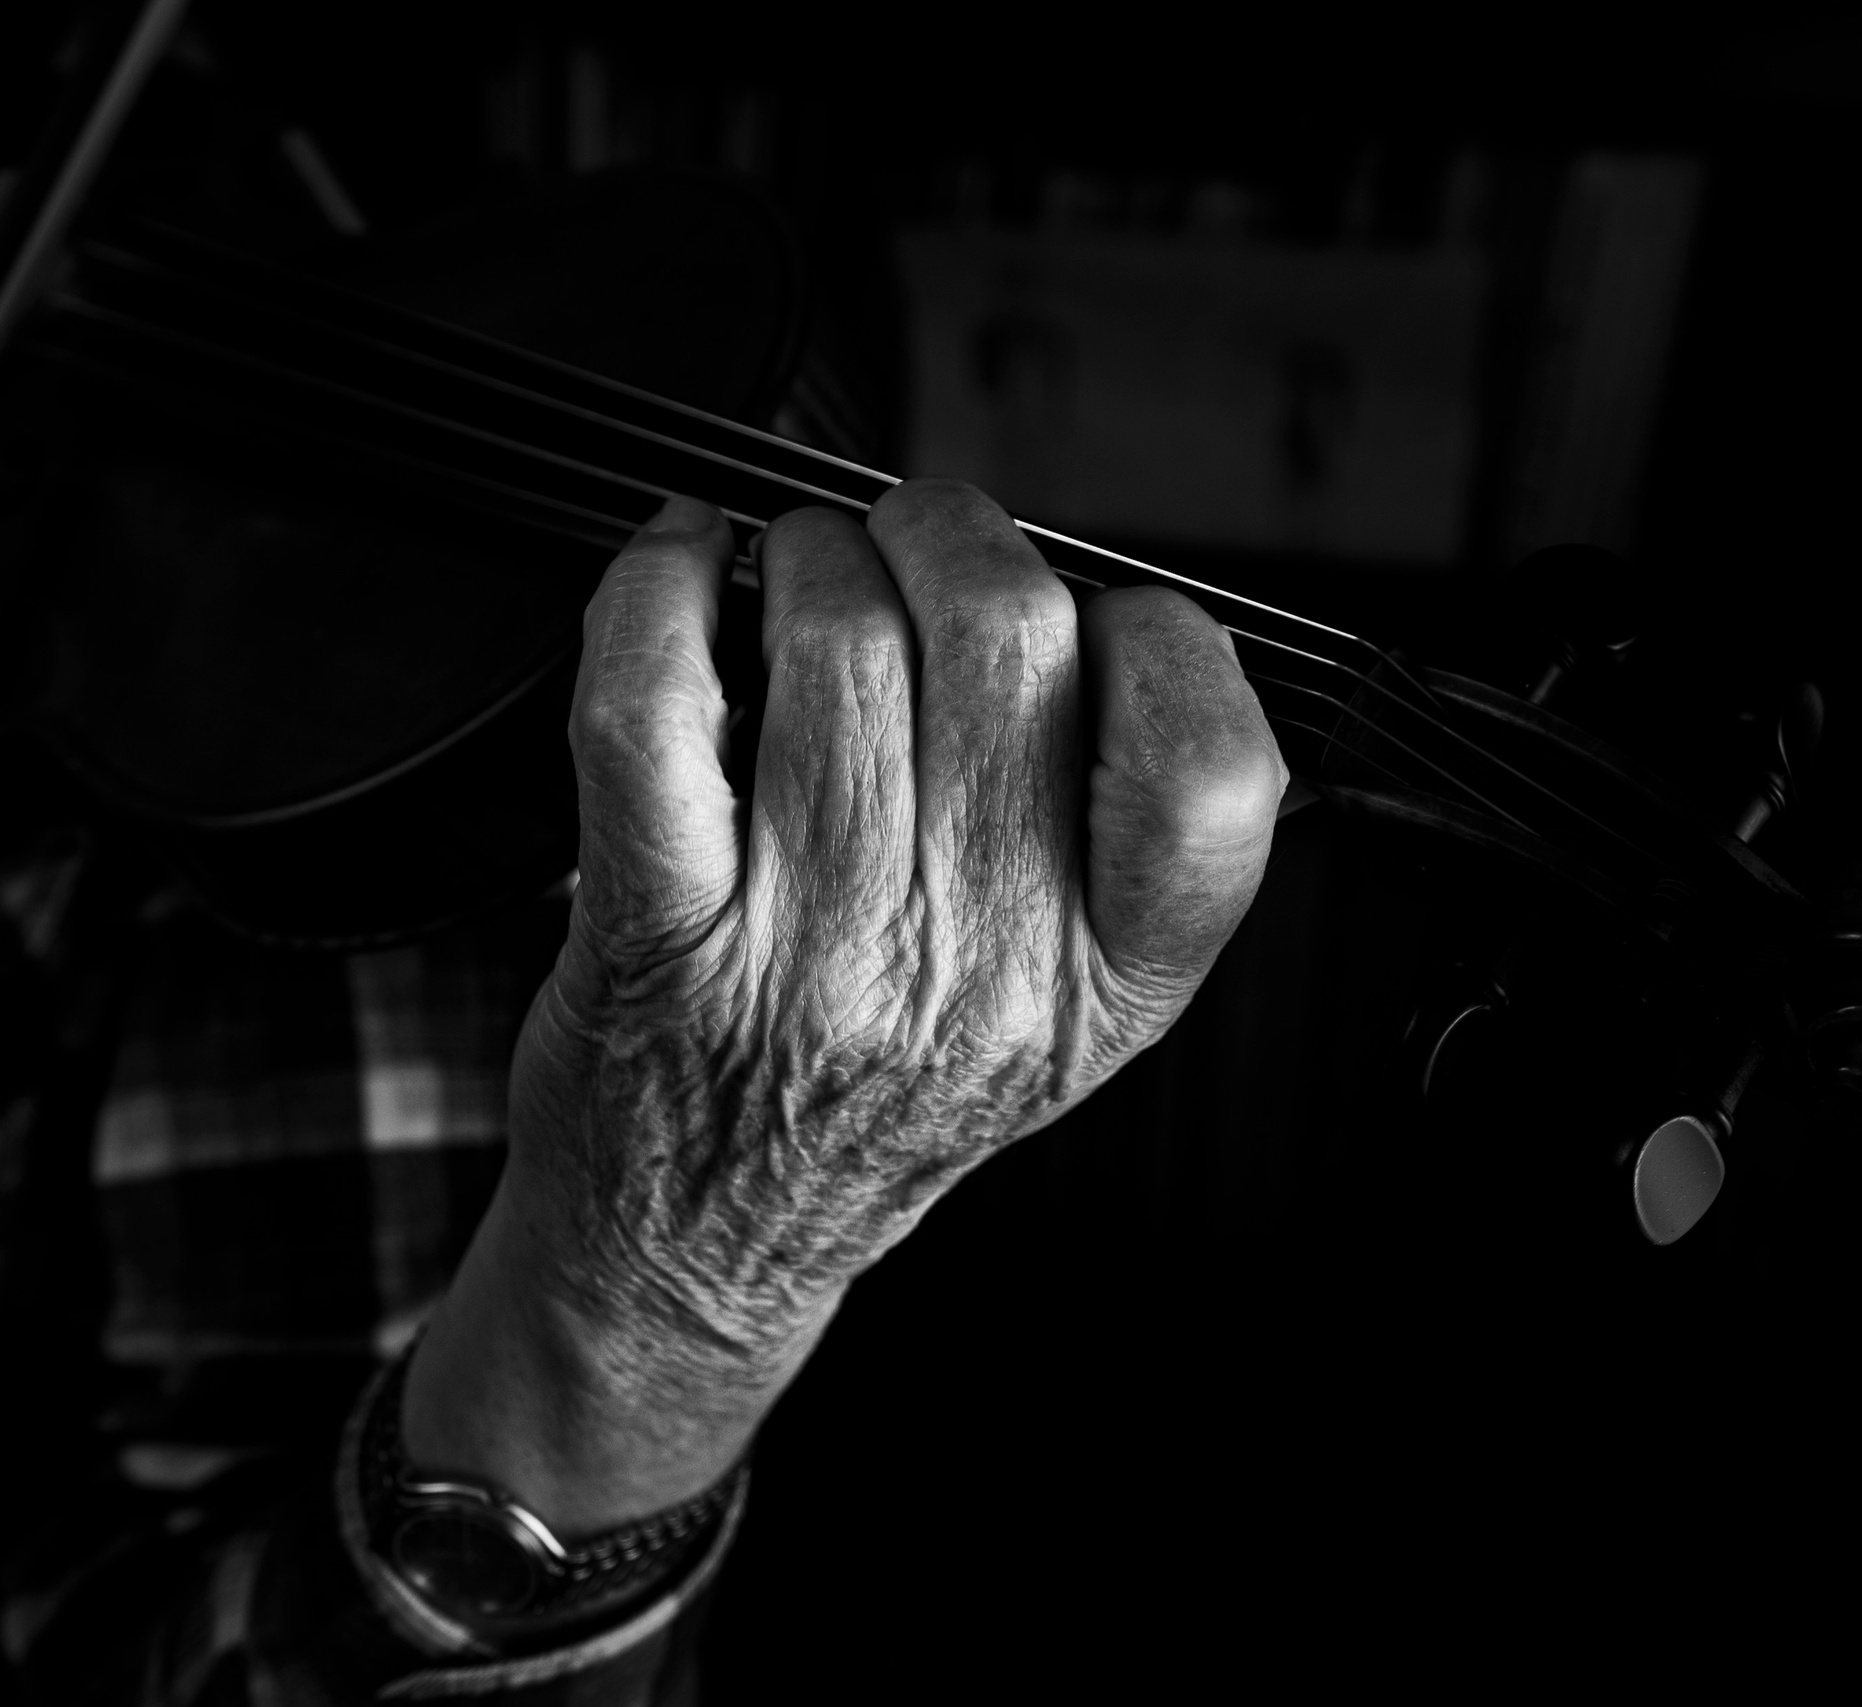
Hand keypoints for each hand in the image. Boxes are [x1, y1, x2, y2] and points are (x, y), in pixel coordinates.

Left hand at [405, 482, 1284, 1533]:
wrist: (701, 1252)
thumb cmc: (875, 1107)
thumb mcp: (1061, 1015)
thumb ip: (1111, 840)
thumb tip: (1087, 607)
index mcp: (1105, 983)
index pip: (1209, 765)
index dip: (1159, 638)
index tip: (1098, 621)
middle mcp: (974, 970)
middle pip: (1005, 637)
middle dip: (949, 536)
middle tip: (912, 552)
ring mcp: (812, 951)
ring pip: (836, 639)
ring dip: (809, 554)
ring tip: (796, 582)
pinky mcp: (657, 928)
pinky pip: (653, 706)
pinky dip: (657, 598)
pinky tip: (680, 575)